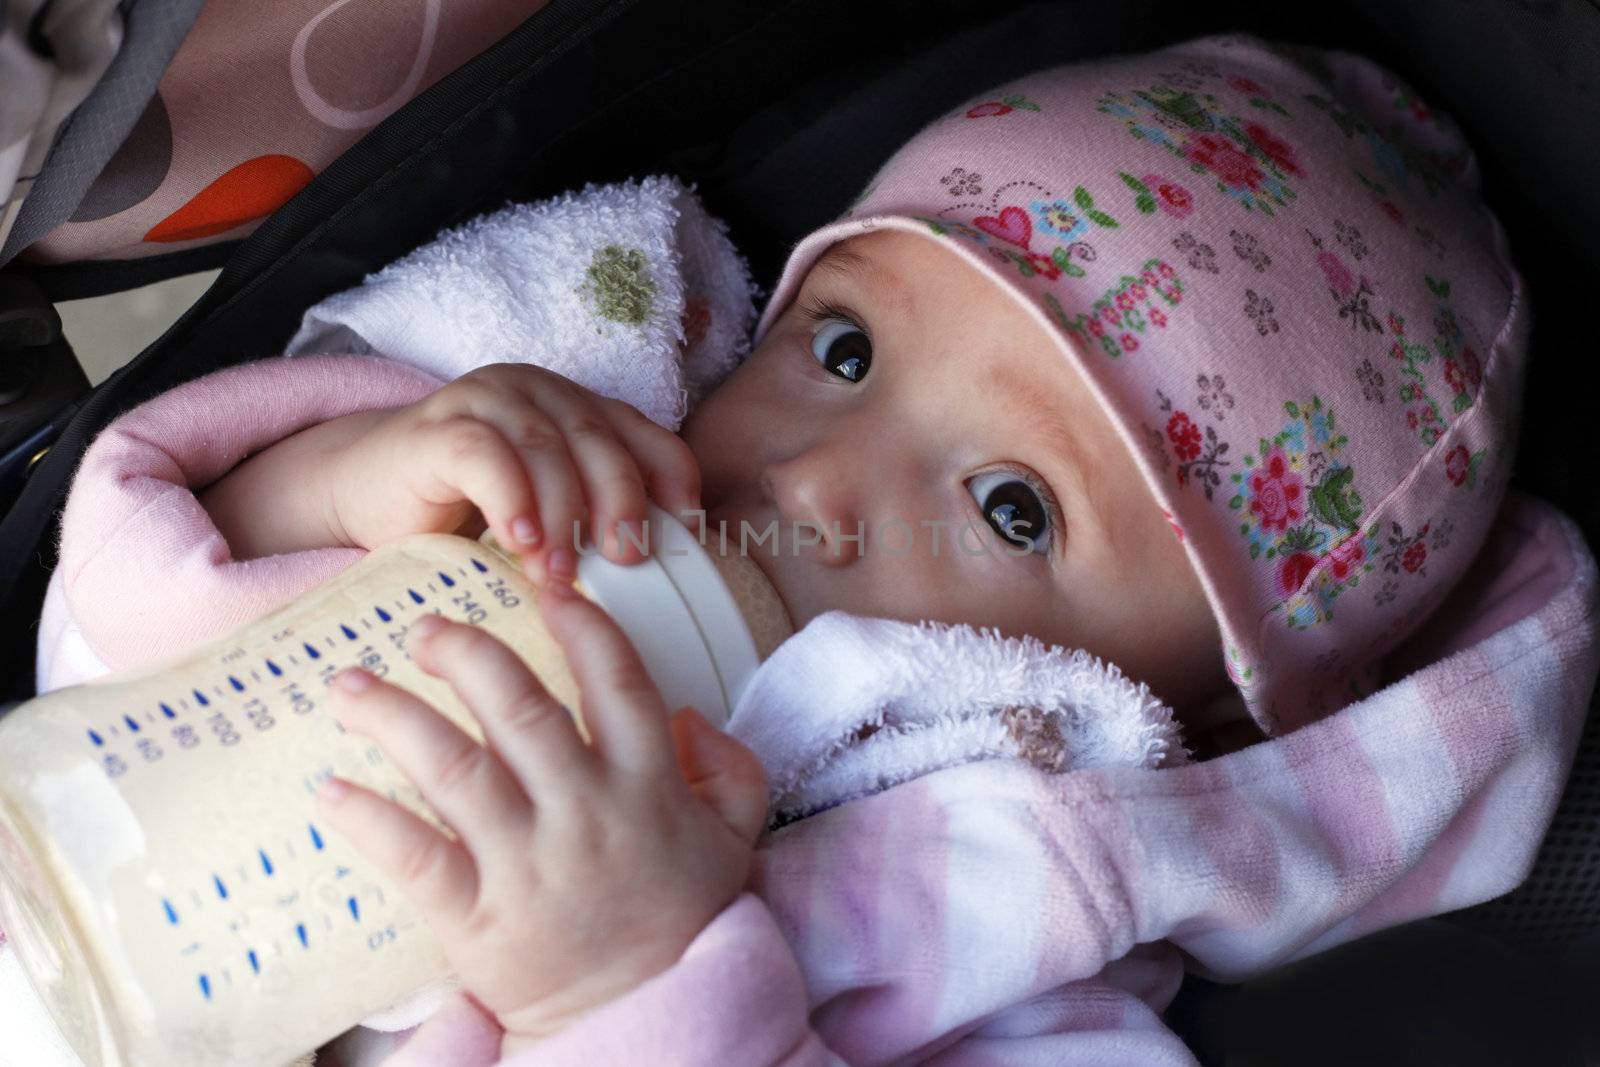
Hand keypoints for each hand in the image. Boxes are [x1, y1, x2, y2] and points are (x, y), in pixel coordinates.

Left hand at [313, 586, 768, 1047]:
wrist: (649, 1020)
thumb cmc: (682, 921)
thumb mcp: (733, 837)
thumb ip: (728, 767)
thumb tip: (688, 713)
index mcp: (649, 784)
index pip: (615, 680)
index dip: (580, 623)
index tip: (545, 588)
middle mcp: (587, 811)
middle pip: (517, 707)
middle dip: (461, 652)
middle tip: (422, 629)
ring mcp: (530, 866)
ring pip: (453, 769)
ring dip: (393, 716)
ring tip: (349, 685)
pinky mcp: (479, 920)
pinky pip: (414, 857)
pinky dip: (367, 819)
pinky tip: (329, 788)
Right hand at [326, 363, 701, 582]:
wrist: (362, 494)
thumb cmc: (463, 512)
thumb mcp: (543, 513)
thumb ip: (590, 518)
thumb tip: (659, 570)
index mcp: (574, 408)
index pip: (643, 434)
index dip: (671, 478)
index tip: (689, 533)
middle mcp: (537, 392)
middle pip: (599, 440)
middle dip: (621, 501)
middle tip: (629, 559)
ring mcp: (485, 401)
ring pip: (546, 448)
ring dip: (562, 515)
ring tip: (562, 574)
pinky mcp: (436, 427)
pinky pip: (486, 457)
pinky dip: (510, 500)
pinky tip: (519, 544)